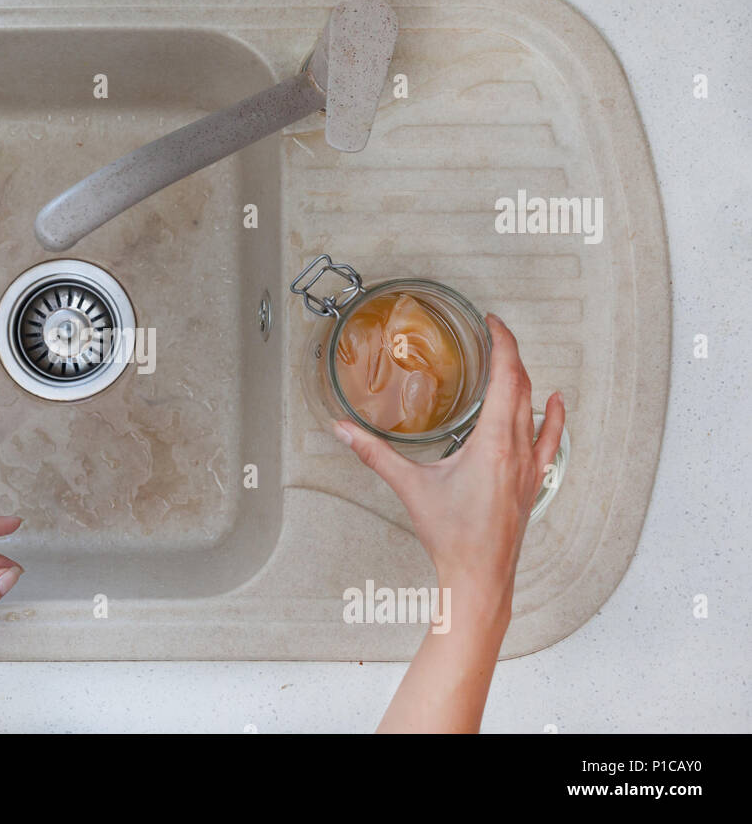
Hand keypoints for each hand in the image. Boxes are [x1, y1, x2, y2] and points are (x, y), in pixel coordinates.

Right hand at [333, 314, 564, 731]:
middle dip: (510, 354)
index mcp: (493, 443)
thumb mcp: (409, 488)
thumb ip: (373, 455)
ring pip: (536, 409)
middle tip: (493, 334)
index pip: (507, 377)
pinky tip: (555, 405)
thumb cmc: (452, 537)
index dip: (503, 343)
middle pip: (523, 386)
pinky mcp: (533, 482)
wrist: (480, 576)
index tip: (492, 323)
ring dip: (526, 380)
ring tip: (511, 362)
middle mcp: (517, 450)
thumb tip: (343, 430)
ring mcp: (530, 466)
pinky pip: (549, 438)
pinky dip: (553, 416)